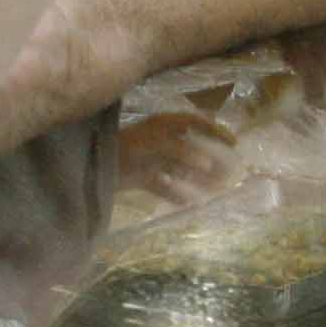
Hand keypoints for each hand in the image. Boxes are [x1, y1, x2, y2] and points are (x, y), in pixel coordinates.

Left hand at [116, 108, 243, 206]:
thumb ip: (182, 152)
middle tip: (229, 174)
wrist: (91, 165)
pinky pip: (164, 185)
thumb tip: (209, 163)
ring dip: (198, 178)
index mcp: (164, 124)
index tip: (234, 145)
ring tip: (216, 190)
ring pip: (181, 169)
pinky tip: (191, 204)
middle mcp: (160, 139)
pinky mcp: (142, 177)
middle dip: (211, 161)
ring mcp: (151, 159)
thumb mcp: (156, 144)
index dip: (216, 131)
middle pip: (192, 148)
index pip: (197, 123)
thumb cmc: (126, 147)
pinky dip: (177, 194)